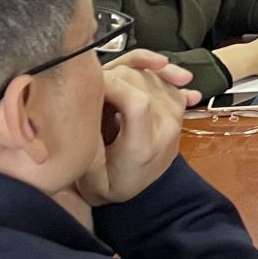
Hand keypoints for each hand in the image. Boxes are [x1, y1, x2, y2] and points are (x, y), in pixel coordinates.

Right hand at [80, 54, 192, 206]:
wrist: (139, 191)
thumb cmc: (109, 184)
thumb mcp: (89, 175)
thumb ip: (88, 142)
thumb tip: (82, 105)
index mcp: (143, 146)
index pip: (136, 101)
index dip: (110, 83)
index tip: (88, 82)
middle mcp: (166, 127)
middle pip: (140, 82)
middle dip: (111, 76)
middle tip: (91, 86)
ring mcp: (174, 115)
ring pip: (152, 74)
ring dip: (127, 70)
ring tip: (108, 81)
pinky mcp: (175, 108)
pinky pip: (166, 77)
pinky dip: (152, 67)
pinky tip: (145, 67)